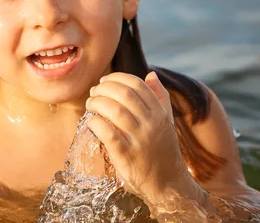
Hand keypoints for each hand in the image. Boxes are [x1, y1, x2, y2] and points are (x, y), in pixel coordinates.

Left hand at [86, 71, 194, 204]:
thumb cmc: (163, 150)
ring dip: (97, 103)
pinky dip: (96, 123)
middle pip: (124, 94)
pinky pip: (108, 133)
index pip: (138, 85)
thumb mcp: (166, 122)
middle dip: (104, 88)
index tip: (105, 80)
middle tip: (94, 91)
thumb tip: (151, 74)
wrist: (168, 185)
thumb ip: (160, 98)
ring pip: (115, 111)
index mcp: (160, 113)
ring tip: (90, 104)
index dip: (117, 78)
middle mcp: (152, 124)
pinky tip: (91, 122)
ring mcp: (140, 140)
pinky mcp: (126, 156)